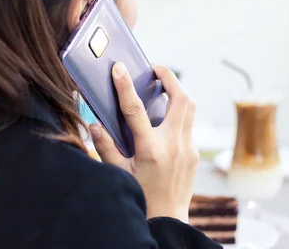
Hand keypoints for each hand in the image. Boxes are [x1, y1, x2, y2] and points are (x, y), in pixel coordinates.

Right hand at [89, 63, 198, 222]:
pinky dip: (179, 114)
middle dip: (170, 78)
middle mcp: (173, 145)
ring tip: (164, 85)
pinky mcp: (194, 153)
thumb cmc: (141, 197)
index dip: (125, 86)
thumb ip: (105, 147)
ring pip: (190, 108)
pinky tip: (165, 117)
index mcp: (150, 150)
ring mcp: (188, 148)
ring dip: (178, 92)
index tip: (119, 69)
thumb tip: (94, 125)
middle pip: (181, 99)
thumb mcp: (119, 173)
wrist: (167, 220)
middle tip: (156, 70)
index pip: (135, 110)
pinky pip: (189, 125)